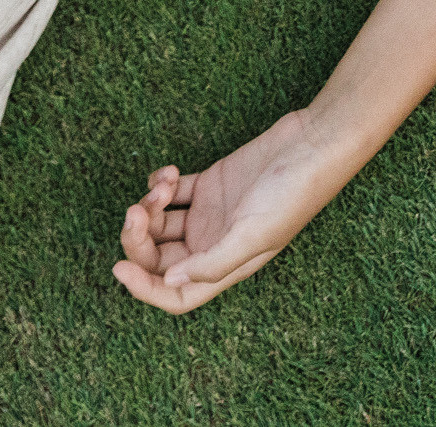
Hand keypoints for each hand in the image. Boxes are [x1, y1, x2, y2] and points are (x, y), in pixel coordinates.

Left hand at [111, 110, 347, 313]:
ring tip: (165, 184)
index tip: (119, 267)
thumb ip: (213, 262)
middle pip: (158, 258)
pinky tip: (171, 173)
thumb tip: (169, 282)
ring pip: (159, 224)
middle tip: (137, 210)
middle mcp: (214, 244)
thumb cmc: (295, 191)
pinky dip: (160, 185)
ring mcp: (210, 214)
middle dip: (139, 237)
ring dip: (150, 205)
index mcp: (227, 265)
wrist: (315, 142)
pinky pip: (169, 194)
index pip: (176, 294)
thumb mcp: (257, 233)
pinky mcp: (209, 185)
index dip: (144, 289)